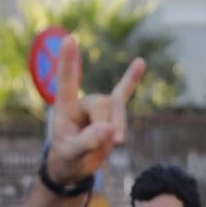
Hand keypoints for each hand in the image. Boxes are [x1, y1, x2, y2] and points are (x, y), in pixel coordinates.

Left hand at [46, 36, 144, 188]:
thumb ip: (88, 141)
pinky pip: (123, 94)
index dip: (68, 62)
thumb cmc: (67, 158)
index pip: (66, 82)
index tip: (69, 39)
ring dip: (121, 125)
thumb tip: (110, 129)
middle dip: (111, 123)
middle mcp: (82, 103)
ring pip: (118, 108)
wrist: (74, 166)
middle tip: (117, 143)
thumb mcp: (73, 153)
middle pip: (104, 104)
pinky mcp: (111, 115)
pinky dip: (131, 80)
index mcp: (65, 108)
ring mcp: (98, 107)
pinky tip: (140, 62)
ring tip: (119, 143)